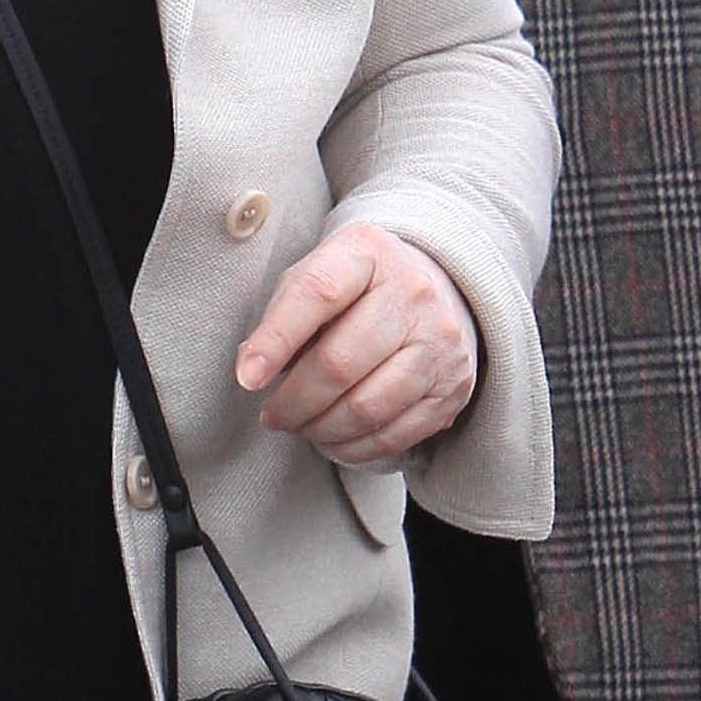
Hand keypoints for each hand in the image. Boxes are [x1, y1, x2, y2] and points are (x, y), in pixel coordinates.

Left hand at [236, 224, 478, 463]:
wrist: (439, 289)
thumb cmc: (360, 286)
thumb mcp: (318, 273)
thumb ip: (283, 313)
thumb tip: (252, 368)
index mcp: (369, 252)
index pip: (316, 293)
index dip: (276, 340)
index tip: (247, 379)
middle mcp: (413, 294)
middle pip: (339, 362)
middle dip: (294, 401)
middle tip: (273, 415)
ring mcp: (439, 342)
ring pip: (366, 407)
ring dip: (321, 429)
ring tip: (300, 426)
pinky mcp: (453, 386)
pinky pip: (395, 434)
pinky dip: (354, 448)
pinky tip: (332, 440)